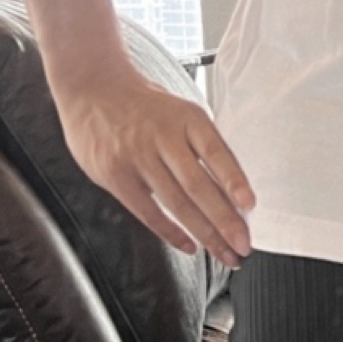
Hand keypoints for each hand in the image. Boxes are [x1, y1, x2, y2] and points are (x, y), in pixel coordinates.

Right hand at [56, 70, 254, 266]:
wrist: (92, 88)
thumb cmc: (145, 106)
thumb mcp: (180, 111)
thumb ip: (202, 144)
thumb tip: (234, 189)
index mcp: (187, 118)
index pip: (215, 152)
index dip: (234, 180)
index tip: (250, 205)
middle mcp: (162, 136)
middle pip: (198, 186)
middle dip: (225, 221)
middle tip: (243, 245)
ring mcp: (137, 156)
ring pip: (176, 203)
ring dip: (204, 234)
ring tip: (225, 254)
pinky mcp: (115, 175)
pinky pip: (147, 211)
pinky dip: (170, 232)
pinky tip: (189, 246)